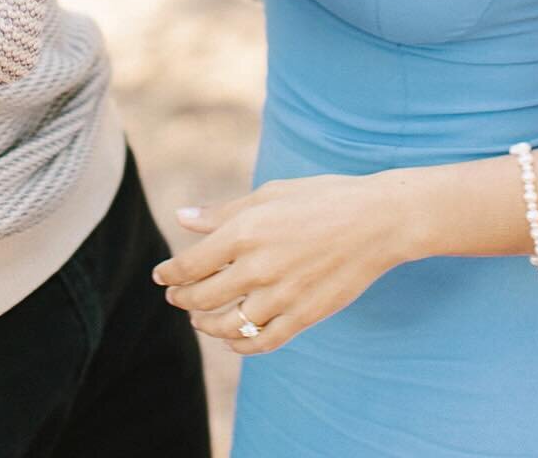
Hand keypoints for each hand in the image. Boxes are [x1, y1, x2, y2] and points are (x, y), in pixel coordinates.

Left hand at [152, 174, 398, 355]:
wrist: (376, 221)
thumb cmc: (321, 198)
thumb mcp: (269, 194)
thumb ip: (222, 213)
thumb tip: (182, 218)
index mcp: (245, 231)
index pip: (190, 266)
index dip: (170, 275)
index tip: (161, 276)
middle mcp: (257, 267)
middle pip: (202, 298)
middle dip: (182, 299)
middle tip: (176, 297)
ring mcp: (280, 296)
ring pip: (226, 325)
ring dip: (205, 325)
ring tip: (199, 320)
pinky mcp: (302, 316)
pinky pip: (260, 341)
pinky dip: (239, 344)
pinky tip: (232, 337)